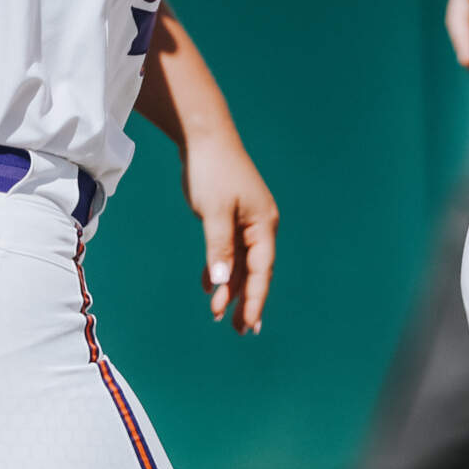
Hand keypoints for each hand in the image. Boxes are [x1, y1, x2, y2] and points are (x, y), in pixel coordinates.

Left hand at [181, 132, 279, 333]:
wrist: (205, 137)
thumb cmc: (212, 171)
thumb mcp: (214, 213)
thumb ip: (219, 249)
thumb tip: (222, 283)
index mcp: (263, 225)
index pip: (261, 270)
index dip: (256, 299)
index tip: (250, 325)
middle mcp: (260, 225)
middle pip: (255, 271)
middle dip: (247, 300)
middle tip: (241, 331)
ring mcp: (246, 221)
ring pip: (241, 263)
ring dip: (231, 287)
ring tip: (220, 315)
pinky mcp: (232, 216)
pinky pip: (230, 250)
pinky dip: (221, 268)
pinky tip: (210, 286)